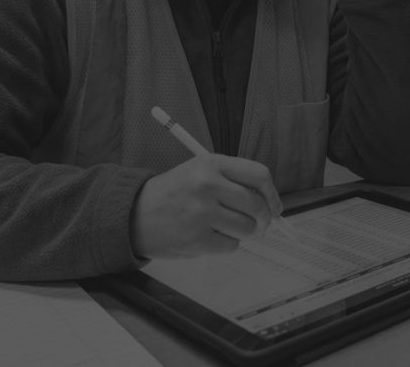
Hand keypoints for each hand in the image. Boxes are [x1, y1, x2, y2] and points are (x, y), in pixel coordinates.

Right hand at [130, 154, 280, 259]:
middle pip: (257, 205)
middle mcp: (207, 185)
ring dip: (243, 232)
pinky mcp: (197, 238)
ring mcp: (202, 213)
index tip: (275, 206)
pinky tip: (208, 235)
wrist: (135, 214)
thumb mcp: (200, 171)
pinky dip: (225, 244)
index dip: (272, 194)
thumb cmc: (173, 193)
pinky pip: (231, 246)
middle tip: (259, 224)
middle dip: (263, 219)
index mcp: (211, 163)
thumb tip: (270, 203)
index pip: (258, 175)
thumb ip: (234, 180)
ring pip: (247, 228)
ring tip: (225, 227)